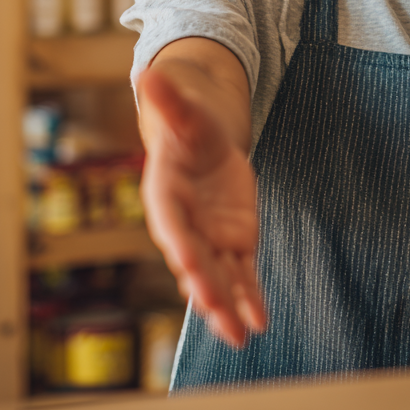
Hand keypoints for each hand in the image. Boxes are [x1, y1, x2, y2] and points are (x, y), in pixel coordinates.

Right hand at [138, 65, 266, 346]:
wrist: (204, 140)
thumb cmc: (188, 124)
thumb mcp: (184, 110)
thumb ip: (169, 100)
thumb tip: (149, 74)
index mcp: (165, 195)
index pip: (171, 223)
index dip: (180, 243)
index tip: (190, 263)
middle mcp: (184, 225)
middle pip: (193, 260)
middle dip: (205, 287)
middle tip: (217, 311)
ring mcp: (209, 239)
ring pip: (218, 278)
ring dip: (227, 306)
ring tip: (239, 335)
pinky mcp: (233, 243)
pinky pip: (242, 276)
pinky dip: (250, 298)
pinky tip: (259, 323)